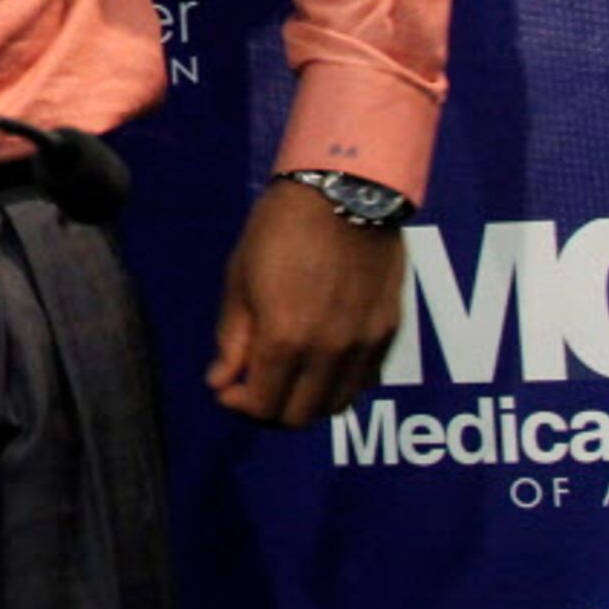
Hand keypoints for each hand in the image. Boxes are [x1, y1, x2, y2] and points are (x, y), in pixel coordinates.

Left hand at [207, 179, 405, 425]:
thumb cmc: (280, 229)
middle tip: (252, 385)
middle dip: (268, 409)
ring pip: (336, 405)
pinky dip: (338, 384)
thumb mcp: (240, 279)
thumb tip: (220, 382)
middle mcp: (330, 351)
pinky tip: (319, 361)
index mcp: (286, 338)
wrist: (345, 192)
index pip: (263, 405)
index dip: (237, 404)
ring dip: (305, 400)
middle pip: (300, 416)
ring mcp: (365, 345)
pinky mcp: (388, 332)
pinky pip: (364, 381)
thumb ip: (232, 338)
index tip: (225, 388)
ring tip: (285, 375)